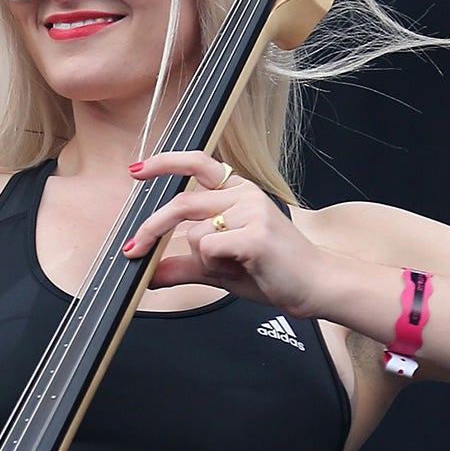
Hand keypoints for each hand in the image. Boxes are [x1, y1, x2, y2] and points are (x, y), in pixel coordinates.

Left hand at [121, 152, 336, 318]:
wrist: (316, 287)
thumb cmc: (272, 272)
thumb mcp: (218, 268)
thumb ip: (183, 266)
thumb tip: (147, 274)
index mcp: (238, 193)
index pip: (198, 163)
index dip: (166, 163)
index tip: (136, 171)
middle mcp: (245, 195)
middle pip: (181, 204)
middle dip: (151, 229)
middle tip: (133, 249)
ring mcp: (252, 212)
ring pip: (195, 234)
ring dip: (203, 260)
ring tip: (235, 266)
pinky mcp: (255, 235)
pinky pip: (208, 249)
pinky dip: (214, 266)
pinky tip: (242, 268)